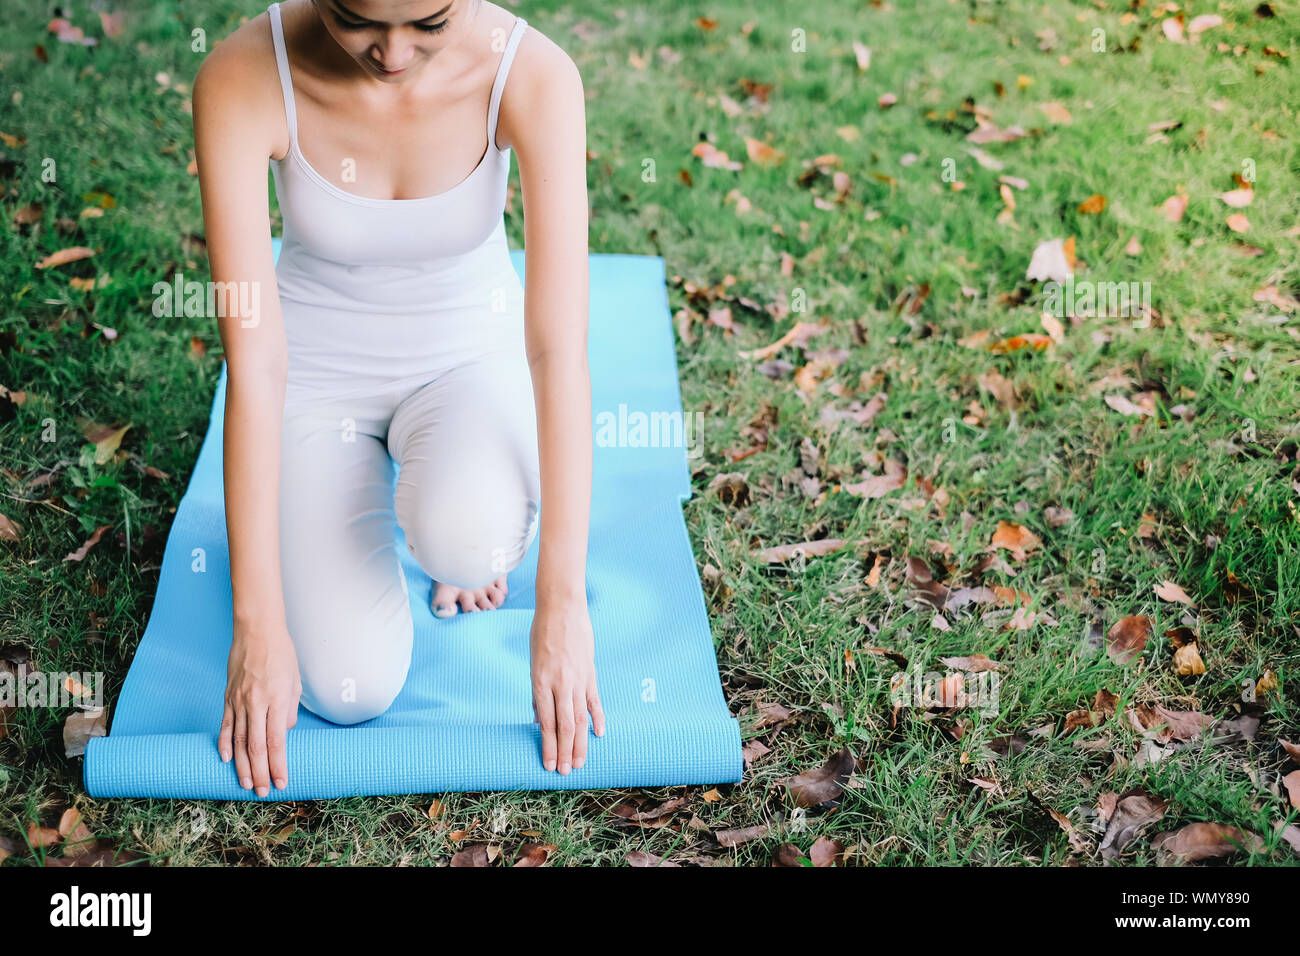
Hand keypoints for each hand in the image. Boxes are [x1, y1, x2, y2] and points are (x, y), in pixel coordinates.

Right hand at [219, 620, 301, 795]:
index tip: (282, 782)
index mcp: (278, 700)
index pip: (278, 741)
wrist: (257, 631)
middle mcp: (257, 703)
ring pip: (238, 741)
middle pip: (257, 747)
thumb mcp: (296, 681)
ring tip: (247, 784)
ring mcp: (239, 701)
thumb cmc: (282, 654)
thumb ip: (291, 709)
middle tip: (264, 792)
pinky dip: (223, 745)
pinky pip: (224, 725)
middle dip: (261, 773)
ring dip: (242, 766)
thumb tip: (286, 731)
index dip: (279, 765)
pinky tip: (225, 760)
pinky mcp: (227, 698)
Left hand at [530, 598, 604, 773]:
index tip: (548, 764)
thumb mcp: (532, 662)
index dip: (548, 745)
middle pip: (564, 725)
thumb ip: (536, 692)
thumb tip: (536, 718)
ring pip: (580, 717)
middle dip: (564, 751)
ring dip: (579, 742)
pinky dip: (597, 717)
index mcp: (541, 681)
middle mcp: (560, 683)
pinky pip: (594, 699)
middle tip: (565, 772)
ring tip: (579, 762)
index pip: (545, 721)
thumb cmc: (542, 633)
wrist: (563, 607)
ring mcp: (578, 678)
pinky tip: (599, 734)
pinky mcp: (590, 672)